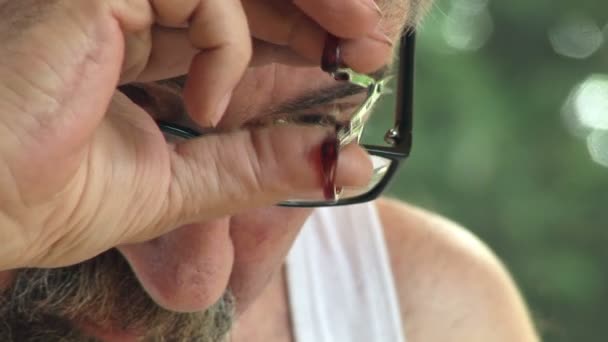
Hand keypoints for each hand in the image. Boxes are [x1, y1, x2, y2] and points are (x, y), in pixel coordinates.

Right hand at [0, 0, 382, 269]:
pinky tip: (209, 104)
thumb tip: (338, 160)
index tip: (348, 57)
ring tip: (352, 46)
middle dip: (315, 9)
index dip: (294, 34)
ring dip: (304, 8)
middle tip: (374, 36)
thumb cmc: (55, 197)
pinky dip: (227, 48)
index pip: (230, 24)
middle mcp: (122, 8)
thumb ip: (257, 165)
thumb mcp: (185, 184)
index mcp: (134, 48)